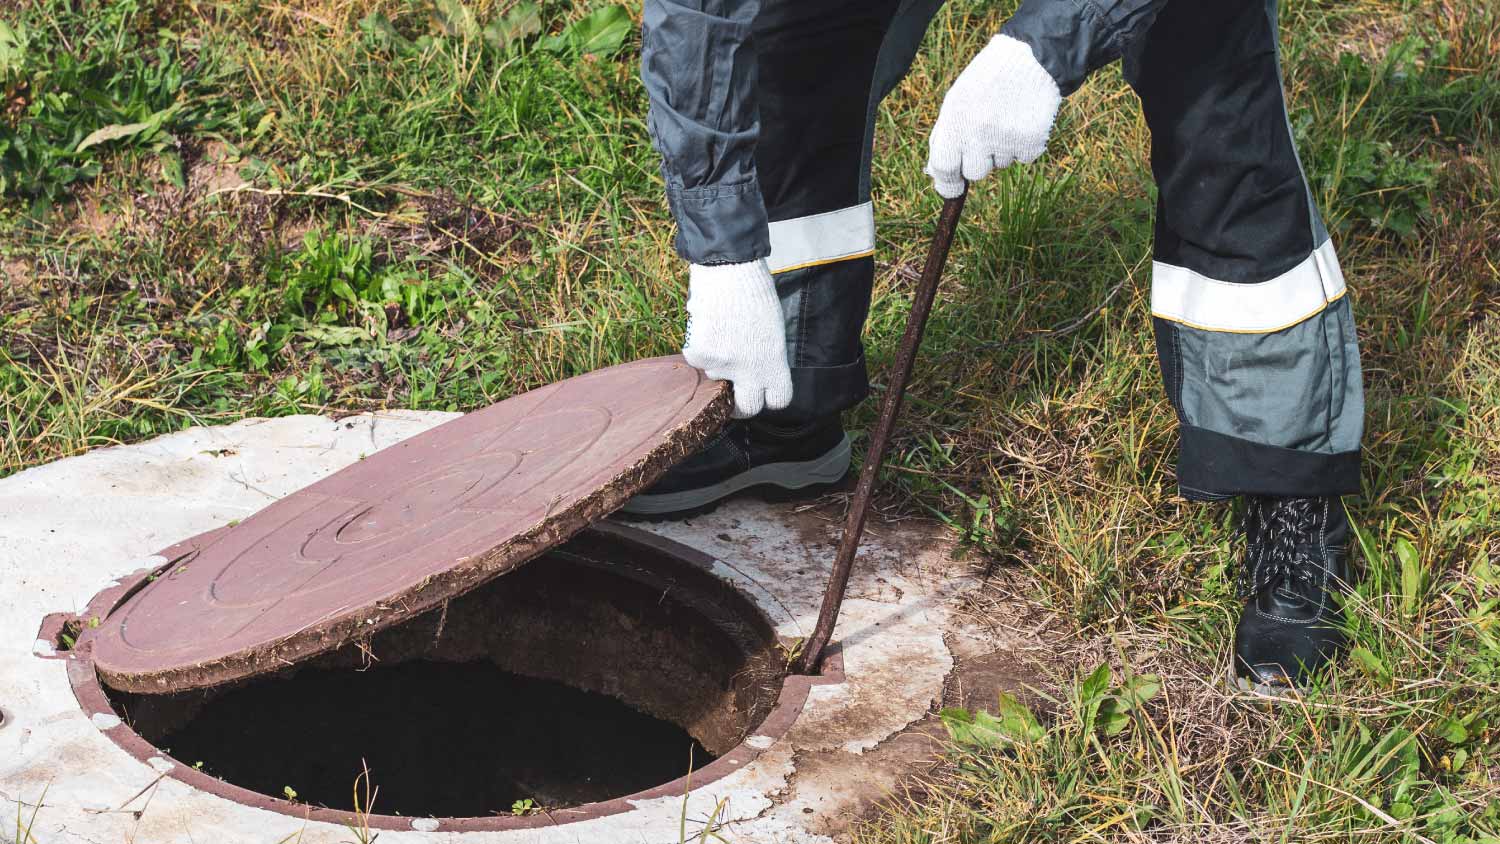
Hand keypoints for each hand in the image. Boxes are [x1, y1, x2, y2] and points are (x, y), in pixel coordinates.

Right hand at [682, 260, 792, 417]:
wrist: (728, 270)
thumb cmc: (755, 293)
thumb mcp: (773, 329)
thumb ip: (767, 356)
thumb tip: (755, 373)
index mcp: (774, 363)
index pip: (778, 400)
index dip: (770, 397)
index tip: (762, 394)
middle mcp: (750, 371)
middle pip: (746, 408)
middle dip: (740, 406)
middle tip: (734, 395)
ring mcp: (722, 365)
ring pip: (716, 375)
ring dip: (717, 361)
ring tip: (722, 331)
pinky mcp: (700, 355)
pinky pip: (697, 359)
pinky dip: (700, 346)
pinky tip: (707, 325)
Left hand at [926, 34, 1061, 198]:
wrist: (1031, 58)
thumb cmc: (986, 82)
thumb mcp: (956, 101)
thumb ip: (943, 137)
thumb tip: (935, 174)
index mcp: (956, 121)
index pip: (944, 168)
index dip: (946, 184)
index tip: (952, 188)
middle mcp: (980, 133)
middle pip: (974, 173)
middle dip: (977, 161)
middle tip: (985, 135)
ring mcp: (1007, 139)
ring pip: (1000, 165)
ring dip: (1001, 150)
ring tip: (1006, 118)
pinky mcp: (1033, 142)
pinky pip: (1022, 159)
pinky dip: (1022, 145)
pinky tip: (1022, 120)